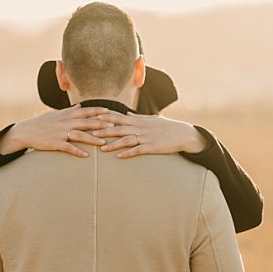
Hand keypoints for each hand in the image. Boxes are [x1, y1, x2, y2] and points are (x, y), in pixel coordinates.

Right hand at [0, 106, 107, 157]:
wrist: (26, 131)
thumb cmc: (43, 123)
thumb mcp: (56, 114)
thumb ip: (70, 111)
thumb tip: (80, 106)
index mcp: (66, 115)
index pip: (85, 111)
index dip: (97, 111)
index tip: (110, 112)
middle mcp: (65, 122)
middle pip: (86, 122)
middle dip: (100, 124)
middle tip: (114, 126)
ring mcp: (60, 132)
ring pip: (79, 135)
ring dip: (92, 139)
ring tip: (104, 143)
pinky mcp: (55, 143)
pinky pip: (68, 148)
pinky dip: (77, 151)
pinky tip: (86, 156)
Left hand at [90, 111, 208, 157]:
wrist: (183, 133)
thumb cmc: (166, 127)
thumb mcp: (151, 119)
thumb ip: (137, 117)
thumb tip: (127, 114)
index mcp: (137, 120)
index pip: (117, 116)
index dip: (103, 117)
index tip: (91, 117)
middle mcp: (139, 127)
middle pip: (117, 127)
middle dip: (103, 129)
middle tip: (89, 132)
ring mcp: (145, 137)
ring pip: (125, 139)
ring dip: (113, 143)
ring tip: (101, 147)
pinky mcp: (152, 147)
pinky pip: (138, 150)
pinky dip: (128, 153)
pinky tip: (119, 157)